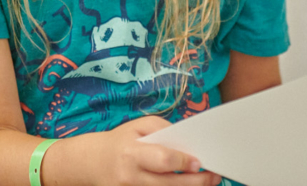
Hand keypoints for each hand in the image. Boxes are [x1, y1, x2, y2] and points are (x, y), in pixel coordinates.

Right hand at [85, 116, 222, 185]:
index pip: (163, 160)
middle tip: (214, 177)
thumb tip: (188, 142)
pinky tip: (186, 185)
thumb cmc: (120, 141)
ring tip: (205, 182)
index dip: (184, 162)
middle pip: (172, 184)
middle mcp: (132, 177)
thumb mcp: (137, 126)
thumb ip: (162, 129)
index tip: (200, 162)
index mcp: (131, 153)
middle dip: (197, 182)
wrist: (92, 163)